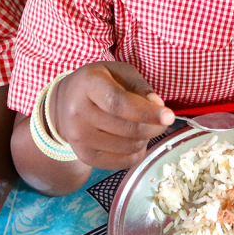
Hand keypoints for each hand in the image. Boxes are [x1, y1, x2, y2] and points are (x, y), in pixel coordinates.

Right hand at [50, 61, 173, 169]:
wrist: (64, 104)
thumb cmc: (98, 83)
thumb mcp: (118, 72)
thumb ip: (139, 86)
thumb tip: (158, 107)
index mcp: (88, 86)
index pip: (119, 103)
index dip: (146, 112)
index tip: (169, 116)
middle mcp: (79, 113)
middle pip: (127, 128)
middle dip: (153, 126)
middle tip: (162, 120)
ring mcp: (79, 138)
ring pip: (128, 146)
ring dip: (145, 138)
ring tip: (142, 126)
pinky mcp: (85, 156)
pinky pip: (123, 162)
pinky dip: (137, 152)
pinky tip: (134, 139)